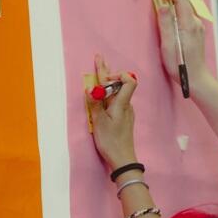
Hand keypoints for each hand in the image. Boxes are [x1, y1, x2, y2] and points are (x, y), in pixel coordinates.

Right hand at [86, 54, 138, 170]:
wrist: (123, 159)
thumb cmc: (111, 141)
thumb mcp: (99, 122)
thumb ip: (95, 104)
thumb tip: (89, 88)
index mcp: (122, 104)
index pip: (128, 81)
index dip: (117, 75)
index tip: (104, 77)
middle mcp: (126, 105)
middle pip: (120, 83)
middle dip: (107, 71)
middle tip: (98, 58)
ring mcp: (126, 111)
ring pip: (118, 91)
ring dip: (108, 81)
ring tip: (100, 70)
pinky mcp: (123, 117)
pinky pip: (116, 99)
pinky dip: (109, 92)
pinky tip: (102, 93)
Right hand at [150, 0, 210, 87]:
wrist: (196, 78)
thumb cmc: (180, 65)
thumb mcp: (169, 45)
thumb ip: (166, 24)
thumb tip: (162, 5)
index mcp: (188, 24)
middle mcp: (195, 22)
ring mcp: (196, 26)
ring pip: (184, 4)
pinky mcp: (195, 31)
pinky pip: (185, 11)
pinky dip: (176, 3)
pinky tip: (170, 2)